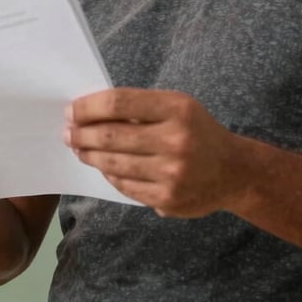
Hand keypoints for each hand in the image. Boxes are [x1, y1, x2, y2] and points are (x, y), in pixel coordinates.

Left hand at [64, 87, 243, 217]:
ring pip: (114, 163)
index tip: (71, 110)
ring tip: (78, 147)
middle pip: (111, 135)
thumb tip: (91, 112)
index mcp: (176, 108)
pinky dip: (109, 173)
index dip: (89, 107)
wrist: (234, 171)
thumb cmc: (197, 131)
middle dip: (82, 133)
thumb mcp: (177, 107)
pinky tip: (102, 165)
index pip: (119, 103)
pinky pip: (125, 185)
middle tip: (68, 131)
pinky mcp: (167, 198)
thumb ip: (140, 108)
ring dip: (89, 154)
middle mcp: (175, 140)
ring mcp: (171, 173)